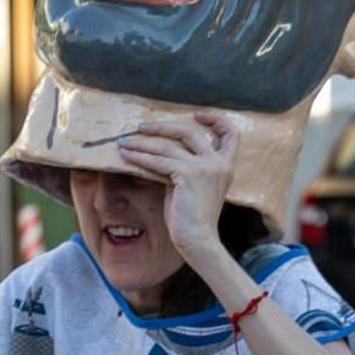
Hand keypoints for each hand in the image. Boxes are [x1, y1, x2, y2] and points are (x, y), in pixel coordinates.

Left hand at [116, 112, 236, 260]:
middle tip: (141, 128)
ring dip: (142, 143)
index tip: (197, 114)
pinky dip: (140, 157)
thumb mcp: (191, 186)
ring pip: (168, 146)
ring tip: (124, 142)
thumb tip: (157, 152)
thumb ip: (184, 167)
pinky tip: (126, 156)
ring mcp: (205, 167)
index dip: (215, 119)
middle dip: (162, 127)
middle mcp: (219, 163)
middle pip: (190, 131)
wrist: (197, 240)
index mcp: (225, 165)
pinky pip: (159, 161)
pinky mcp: (189, 174)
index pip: (231, 134)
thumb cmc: (190, 217)